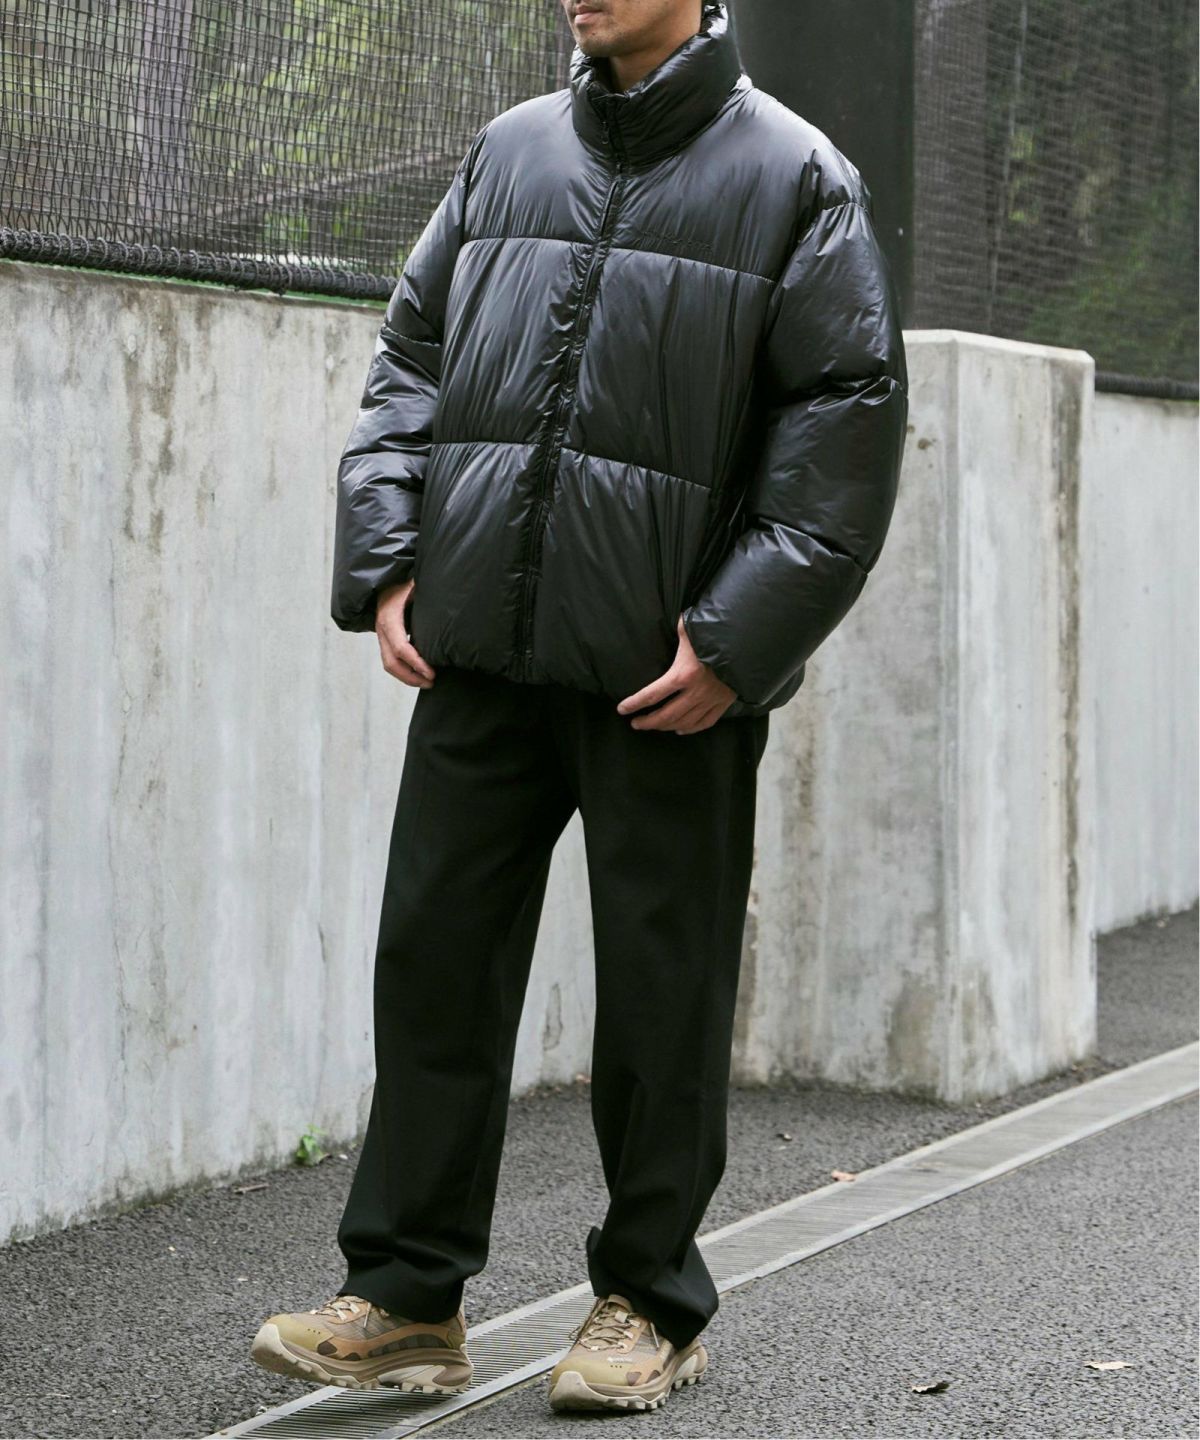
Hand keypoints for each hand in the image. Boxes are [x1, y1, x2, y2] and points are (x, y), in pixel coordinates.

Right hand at [375, 579, 435, 688]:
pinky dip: (404, 668)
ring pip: (389, 664)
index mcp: (390, 617)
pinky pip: (391, 658)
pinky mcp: (385, 637)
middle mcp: (382, 628)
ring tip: (427, 681)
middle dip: (411, 676)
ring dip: (407, 676)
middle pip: (391, 662)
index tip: (432, 673)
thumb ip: (429, 598)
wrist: (387, 576)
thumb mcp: (417, 585)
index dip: (417, 664)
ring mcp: (381, 634)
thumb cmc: (405, 579)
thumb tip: (452, 609)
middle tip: (431, 682)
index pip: (401, 648)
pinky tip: (420, 671)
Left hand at [616, 615, 736, 733]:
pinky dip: (690, 729)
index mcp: (683, 674)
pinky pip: (705, 723)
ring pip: (684, 722)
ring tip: (654, 726)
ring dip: (665, 727)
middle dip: (647, 722)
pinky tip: (680, 729)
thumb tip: (673, 624)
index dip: (634, 703)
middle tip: (635, 723)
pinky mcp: (723, 703)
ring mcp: (711, 700)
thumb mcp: (692, 628)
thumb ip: (678, 630)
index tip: (621, 709)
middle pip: (665, 715)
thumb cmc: (718, 633)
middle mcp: (695, 692)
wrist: (751, 645)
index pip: (652, 694)